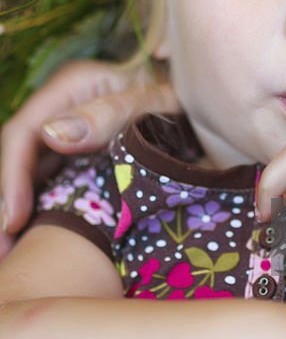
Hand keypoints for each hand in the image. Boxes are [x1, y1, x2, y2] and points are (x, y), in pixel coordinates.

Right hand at [0, 59, 177, 252]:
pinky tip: (37, 237)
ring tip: (12, 254)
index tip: (14, 221)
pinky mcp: (83, 150)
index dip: (11, 178)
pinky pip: (51, 179)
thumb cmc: (189, 99)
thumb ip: (109, 115)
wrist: (212, 107)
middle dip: (8, 203)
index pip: (23, 132)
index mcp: (74, 84)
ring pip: (30, 171)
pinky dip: (40, 207)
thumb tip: (50, 134)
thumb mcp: (156, 104)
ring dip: (19, 210)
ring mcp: (72, 127)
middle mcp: (65, 104)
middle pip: (19, 155)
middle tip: (5, 254)